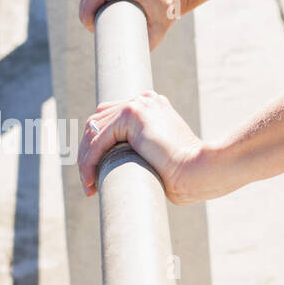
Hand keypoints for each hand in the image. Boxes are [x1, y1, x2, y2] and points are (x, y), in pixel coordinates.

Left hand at [78, 91, 218, 204]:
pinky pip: (98, 141)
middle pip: (98, 121)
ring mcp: (140, 103)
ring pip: (94, 131)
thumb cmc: (183, 171)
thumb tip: (115, 162)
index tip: (94, 172)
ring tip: (89, 185)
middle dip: (87, 152)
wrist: (198, 170)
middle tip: (88, 181)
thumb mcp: (158, 153)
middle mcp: (145, 99)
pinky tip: (90, 181)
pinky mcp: (134, 114)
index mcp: (153, 105)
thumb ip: (141, 147)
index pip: (109, 118)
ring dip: (85, 160)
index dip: (95, 145)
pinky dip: (89, 162)